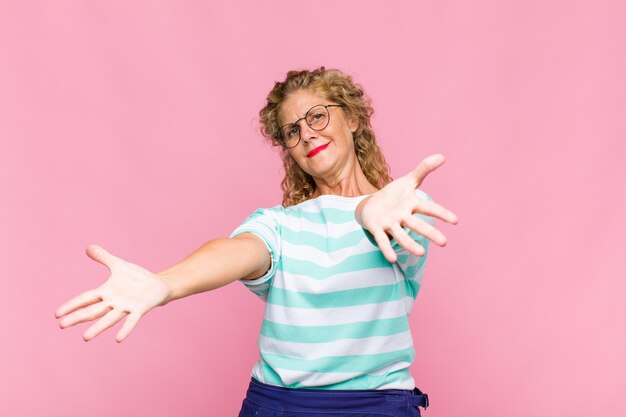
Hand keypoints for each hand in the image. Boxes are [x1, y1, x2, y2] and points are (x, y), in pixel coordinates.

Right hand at [54, 244, 171, 342]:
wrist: (158, 285)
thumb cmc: (136, 278)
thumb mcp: (119, 265)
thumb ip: (104, 258)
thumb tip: (88, 247)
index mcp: (106, 292)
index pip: (85, 299)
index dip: (72, 305)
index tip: (56, 314)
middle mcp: (113, 302)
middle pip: (92, 311)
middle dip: (78, 317)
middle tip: (62, 325)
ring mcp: (126, 307)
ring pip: (109, 318)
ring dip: (98, 328)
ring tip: (85, 338)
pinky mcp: (140, 309)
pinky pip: (131, 321)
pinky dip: (126, 329)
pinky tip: (118, 339)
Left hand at [355, 154, 458, 262]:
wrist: (371, 206)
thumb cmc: (394, 196)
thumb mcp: (408, 180)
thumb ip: (423, 169)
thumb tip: (442, 156)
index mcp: (412, 205)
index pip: (429, 208)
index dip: (442, 213)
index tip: (456, 220)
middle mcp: (403, 217)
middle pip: (417, 225)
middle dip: (429, 233)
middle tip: (444, 243)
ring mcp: (390, 224)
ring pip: (401, 235)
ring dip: (410, 244)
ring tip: (421, 253)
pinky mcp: (377, 228)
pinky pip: (383, 239)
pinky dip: (387, 248)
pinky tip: (392, 258)